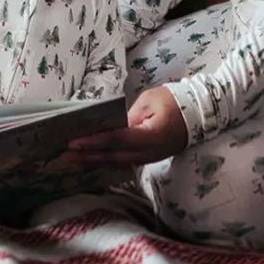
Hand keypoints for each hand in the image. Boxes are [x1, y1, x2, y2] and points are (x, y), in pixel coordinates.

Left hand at [68, 87, 187, 164]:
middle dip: (88, 156)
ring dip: (95, 161)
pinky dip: (106, 161)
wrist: (199, 114)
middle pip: (114, 157)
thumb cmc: (174, 102)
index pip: (117, 140)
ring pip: (117, 163)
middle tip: (65, 155)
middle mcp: (149, 152)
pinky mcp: (148, 158)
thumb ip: (129, 116)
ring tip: (73, 161)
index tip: (74, 142)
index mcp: (151, 136)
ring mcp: (150, 158)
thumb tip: (110, 127)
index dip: (95, 142)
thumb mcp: (149, 101)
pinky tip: (92, 161)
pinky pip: (124, 162)